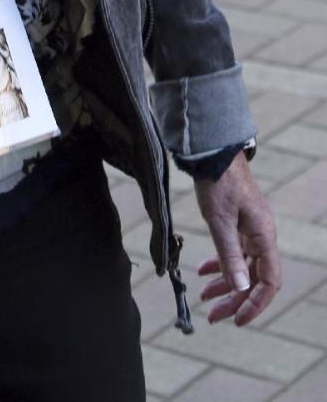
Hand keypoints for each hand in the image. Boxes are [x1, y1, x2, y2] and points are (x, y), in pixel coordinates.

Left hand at [195, 151, 280, 326]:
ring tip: (204, 298)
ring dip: (225, 284)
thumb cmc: (219, 182)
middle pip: (254, 277)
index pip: (269, 281)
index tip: (238, 319)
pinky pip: (233, 252)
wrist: (213, 153)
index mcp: (264, 236)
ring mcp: (250, 230)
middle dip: (235, 299)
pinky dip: (219, 264)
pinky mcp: (238, 224)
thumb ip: (230, 255)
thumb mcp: (220, 221)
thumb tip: (241, 288)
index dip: (256, 303)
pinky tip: (202, 271)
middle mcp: (261, 236)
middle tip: (213, 315)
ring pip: (242, 267)